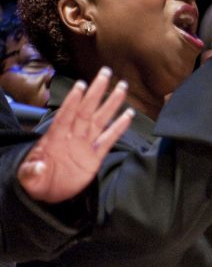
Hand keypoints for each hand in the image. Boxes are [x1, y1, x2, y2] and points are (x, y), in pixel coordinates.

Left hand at [18, 67, 133, 203]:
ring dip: (111, 104)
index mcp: (54, 139)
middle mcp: (72, 137)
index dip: (72, 102)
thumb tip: (37, 167)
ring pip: (100, 121)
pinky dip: (119, 128)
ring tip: (122, 88)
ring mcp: (84, 146)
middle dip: (95, 93)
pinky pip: (108, 140)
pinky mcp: (95, 157)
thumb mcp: (28, 178)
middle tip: (106, 74)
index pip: (65, 117)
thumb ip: (32, 172)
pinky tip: (128, 116)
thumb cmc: (35, 182)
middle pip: (86, 111)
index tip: (80, 85)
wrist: (47, 192)